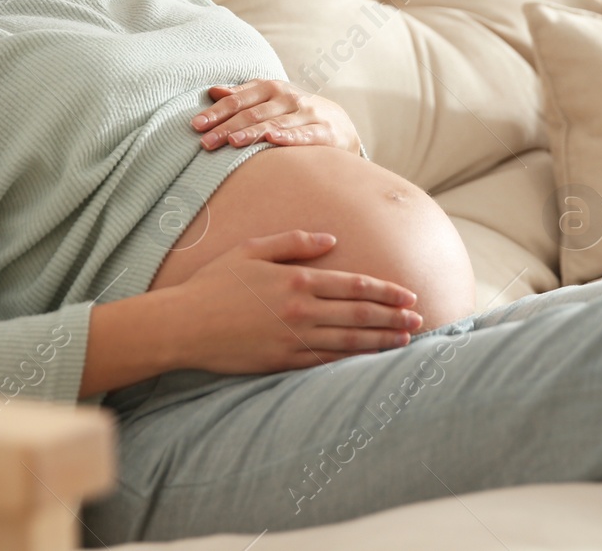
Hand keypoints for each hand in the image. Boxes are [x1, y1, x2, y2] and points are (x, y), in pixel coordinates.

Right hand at [169, 230, 421, 372]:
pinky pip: (326, 361)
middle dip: (393, 317)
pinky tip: (368, 357)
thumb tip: (331, 240)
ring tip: (405, 340)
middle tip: (419, 319)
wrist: (183, 325)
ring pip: (349, 340)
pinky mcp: (282, 361)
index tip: (409, 295)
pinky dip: (352, 359)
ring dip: (381, 340)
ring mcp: (293, 339)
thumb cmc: (214, 283)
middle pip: (359, 314)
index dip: (386, 291)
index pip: (353, 286)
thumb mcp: (252, 250)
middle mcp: (300, 310)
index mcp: (297, 280)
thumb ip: (294, 242)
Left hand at [193, 78, 361, 155]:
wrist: (339, 123)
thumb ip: (243, 95)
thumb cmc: (295, 112)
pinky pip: (304, 135)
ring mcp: (307, 113)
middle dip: (227, 127)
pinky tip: (273, 140)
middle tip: (205, 142)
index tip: (196, 125)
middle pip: (252, 113)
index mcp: (271, 88)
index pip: (239, 100)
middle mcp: (288, 97)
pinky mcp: (324, 131)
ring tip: (232, 141)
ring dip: (252, 133)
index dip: (217, 112)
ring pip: (275, 123)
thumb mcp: (269, 99)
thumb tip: (213, 91)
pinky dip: (289, 137)